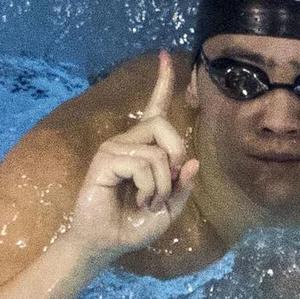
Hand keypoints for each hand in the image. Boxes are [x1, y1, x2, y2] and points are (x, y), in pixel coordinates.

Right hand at [69, 50, 198, 257]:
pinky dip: (150, 187)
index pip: (155, 108)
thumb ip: (183, 185)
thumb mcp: (170, 208)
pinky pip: (142, 163)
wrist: (107, 244)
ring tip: (148, 202)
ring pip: (157, 151)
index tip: (167, 55)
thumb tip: (194, 162)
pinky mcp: (105, 159)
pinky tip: (138, 200)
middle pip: (165, 126)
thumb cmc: (133, 225)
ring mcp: (114, 149)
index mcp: (143, 148)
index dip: (162, 82)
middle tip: (169, 187)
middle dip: (177, 158)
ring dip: (163, 185)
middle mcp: (127, 142)